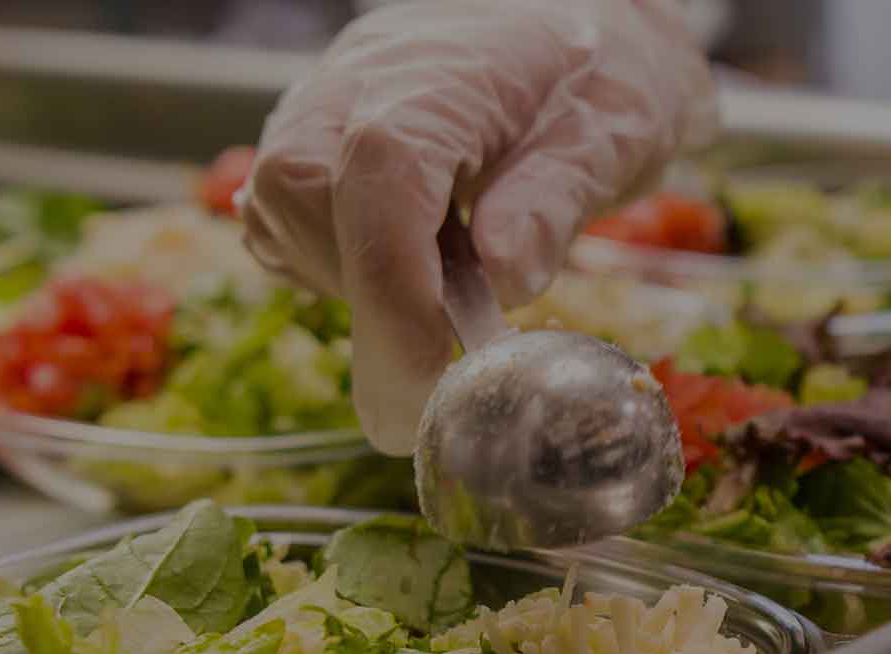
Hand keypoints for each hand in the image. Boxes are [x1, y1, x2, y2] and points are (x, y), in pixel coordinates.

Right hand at [241, 0, 715, 453]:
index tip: (428, 381)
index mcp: (440, 75)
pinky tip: (410, 266)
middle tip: (448, 340)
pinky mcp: (311, 136)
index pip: (381, 177)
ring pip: (279, 211)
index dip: (394, 291)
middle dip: (368, 290)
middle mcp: (356, 81)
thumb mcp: (611, 135)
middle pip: (303, 193)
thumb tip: (504, 279)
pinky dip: (336, 264)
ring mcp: (321, 105)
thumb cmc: (597, 73)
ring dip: (352, 281)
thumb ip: (554, 202)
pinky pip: (283, 217)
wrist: (575, 21)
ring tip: (442, 287)